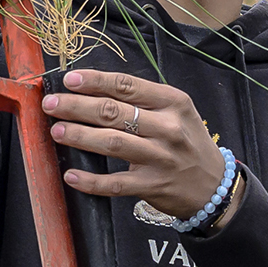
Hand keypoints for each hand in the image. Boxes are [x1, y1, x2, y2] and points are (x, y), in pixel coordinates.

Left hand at [43, 69, 225, 217]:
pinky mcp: (153, 186)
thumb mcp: (177, 112)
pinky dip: (91, 181)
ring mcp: (161, 159)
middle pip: (114, 112)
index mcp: (173, 102)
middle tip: (51, 104)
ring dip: (81, 136)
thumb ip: (144, 100)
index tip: (69, 80)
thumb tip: (95, 90)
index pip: (127, 86)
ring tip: (57, 131)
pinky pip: (116, 184)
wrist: (215, 186)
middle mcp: (168, 128)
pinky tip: (71, 175)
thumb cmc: (188, 143)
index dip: (95, 81)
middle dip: (77, 106)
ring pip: (113, 143)